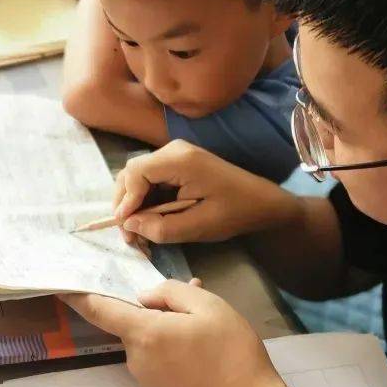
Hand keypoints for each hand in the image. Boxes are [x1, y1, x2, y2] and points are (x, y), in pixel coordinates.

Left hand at [61, 280, 283, 386]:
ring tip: (205, 331)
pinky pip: (155, 360)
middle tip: (192, 303)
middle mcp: (136, 358)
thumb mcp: (209, 305)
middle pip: (131, 324)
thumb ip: (171, 292)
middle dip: (153, 311)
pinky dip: (170, 350)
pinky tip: (201, 352)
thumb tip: (146, 297)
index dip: (78, 296)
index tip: (60, 285)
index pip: (100, 310)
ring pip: (146, 342)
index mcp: (144, 333)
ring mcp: (145, 380)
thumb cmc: (231, 351)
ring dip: (165, 331)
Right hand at [113, 140, 301, 244]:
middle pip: (132, 172)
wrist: (261, 201)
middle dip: (125, 204)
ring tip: (137, 233)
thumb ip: (160, 227)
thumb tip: (129, 225)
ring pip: (139, 177)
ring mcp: (175, 154)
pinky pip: (152, 180)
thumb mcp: (197, 226)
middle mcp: (173, 150)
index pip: (135, 173)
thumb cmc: (234, 212)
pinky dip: (146, 200)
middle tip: (129, 235)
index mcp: (180, 160)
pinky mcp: (178, 163)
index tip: (125, 227)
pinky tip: (150, 221)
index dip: (125, 200)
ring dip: (134, 204)